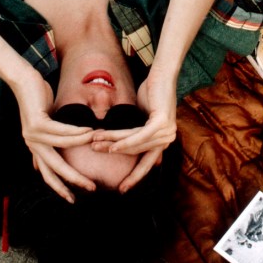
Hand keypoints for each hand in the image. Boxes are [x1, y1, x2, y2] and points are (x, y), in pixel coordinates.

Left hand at [12, 69, 96, 201]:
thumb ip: (53, 135)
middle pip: (54, 168)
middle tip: (91, 188)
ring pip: (61, 148)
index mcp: (36, 147)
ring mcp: (33, 135)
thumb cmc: (38, 99)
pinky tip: (89, 132)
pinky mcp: (37, 123)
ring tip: (98, 147)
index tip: (73, 199)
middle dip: (73, 179)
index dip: (60, 187)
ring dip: (81, 147)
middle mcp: (33, 144)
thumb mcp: (47, 121)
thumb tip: (62, 145)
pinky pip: (60, 131)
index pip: (48, 173)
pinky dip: (76, 133)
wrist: (23, 81)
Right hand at [90, 70, 176, 192]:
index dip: (135, 176)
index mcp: (163, 140)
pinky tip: (111, 145)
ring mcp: (166, 132)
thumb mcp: (142, 117)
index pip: (147, 163)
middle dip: (114, 153)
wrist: (161, 74)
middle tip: (95, 153)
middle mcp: (167, 139)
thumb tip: (123, 147)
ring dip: (112, 144)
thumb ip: (137, 133)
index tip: (122, 189)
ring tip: (95, 144)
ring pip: (134, 144)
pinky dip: (124, 141)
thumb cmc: (151, 92)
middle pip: (136, 152)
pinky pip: (139, 137)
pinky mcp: (161, 124)